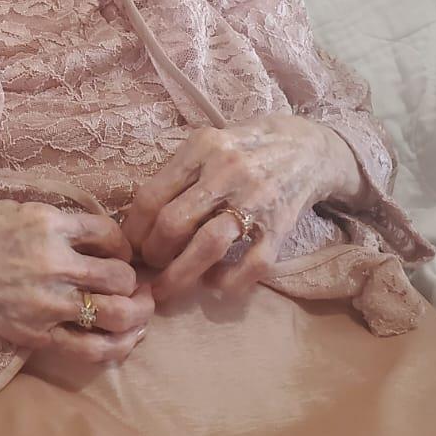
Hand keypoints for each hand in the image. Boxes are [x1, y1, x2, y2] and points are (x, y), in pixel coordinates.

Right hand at [0, 200, 153, 364]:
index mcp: (47, 223)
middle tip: (130, 284)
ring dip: (135, 314)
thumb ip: (52, 221)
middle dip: (131, 280)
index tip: (116, 252)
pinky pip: (91, 349)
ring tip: (137, 312)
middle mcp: (52, 262)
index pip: (110, 234)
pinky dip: (117, 347)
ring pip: (116, 314)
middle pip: (120, 276)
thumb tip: (88, 233)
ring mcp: (45, 302)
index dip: (121, 244)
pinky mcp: (35, 334)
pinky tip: (124, 341)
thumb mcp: (10, 209)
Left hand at [120, 116, 359, 303]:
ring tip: (167, 288)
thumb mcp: (207, 147)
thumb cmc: (244, 150)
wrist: (307, 148)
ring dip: (180, 275)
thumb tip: (136, 222)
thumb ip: (176, 176)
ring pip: (208, 246)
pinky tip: (213, 284)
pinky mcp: (281, 226)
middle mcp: (226, 171)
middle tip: (148, 265)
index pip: (151, 196)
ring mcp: (256, 199)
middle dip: (152, 254)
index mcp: (201, 149)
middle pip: (172, 223)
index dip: (133, 230)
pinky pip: (251, 264)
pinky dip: (227, 282)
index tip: (128, 247)